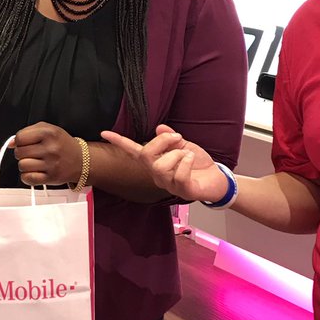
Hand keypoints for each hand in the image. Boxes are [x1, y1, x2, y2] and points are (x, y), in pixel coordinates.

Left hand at [13, 122, 82, 185]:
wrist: (82, 160)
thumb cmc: (62, 144)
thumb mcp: (48, 130)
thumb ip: (28, 132)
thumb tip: (10, 143)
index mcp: (49, 133)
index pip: (20, 137)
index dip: (19, 141)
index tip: (26, 143)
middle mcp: (50, 148)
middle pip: (19, 152)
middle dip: (22, 153)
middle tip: (32, 153)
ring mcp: (51, 164)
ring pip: (22, 165)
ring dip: (25, 165)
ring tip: (34, 162)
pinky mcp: (51, 178)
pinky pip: (28, 178)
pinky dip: (27, 176)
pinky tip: (34, 172)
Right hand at [101, 124, 229, 202]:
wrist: (216, 179)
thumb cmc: (197, 163)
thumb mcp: (183, 145)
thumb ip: (170, 138)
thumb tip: (159, 127)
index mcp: (155, 162)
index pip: (134, 151)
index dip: (119, 142)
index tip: (103, 133)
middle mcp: (157, 175)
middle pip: (146, 155)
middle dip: (162, 141)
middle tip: (178, 138)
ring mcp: (169, 185)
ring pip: (161, 166)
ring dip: (178, 154)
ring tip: (188, 154)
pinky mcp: (183, 191)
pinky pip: (179, 175)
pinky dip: (187, 162)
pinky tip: (193, 160)